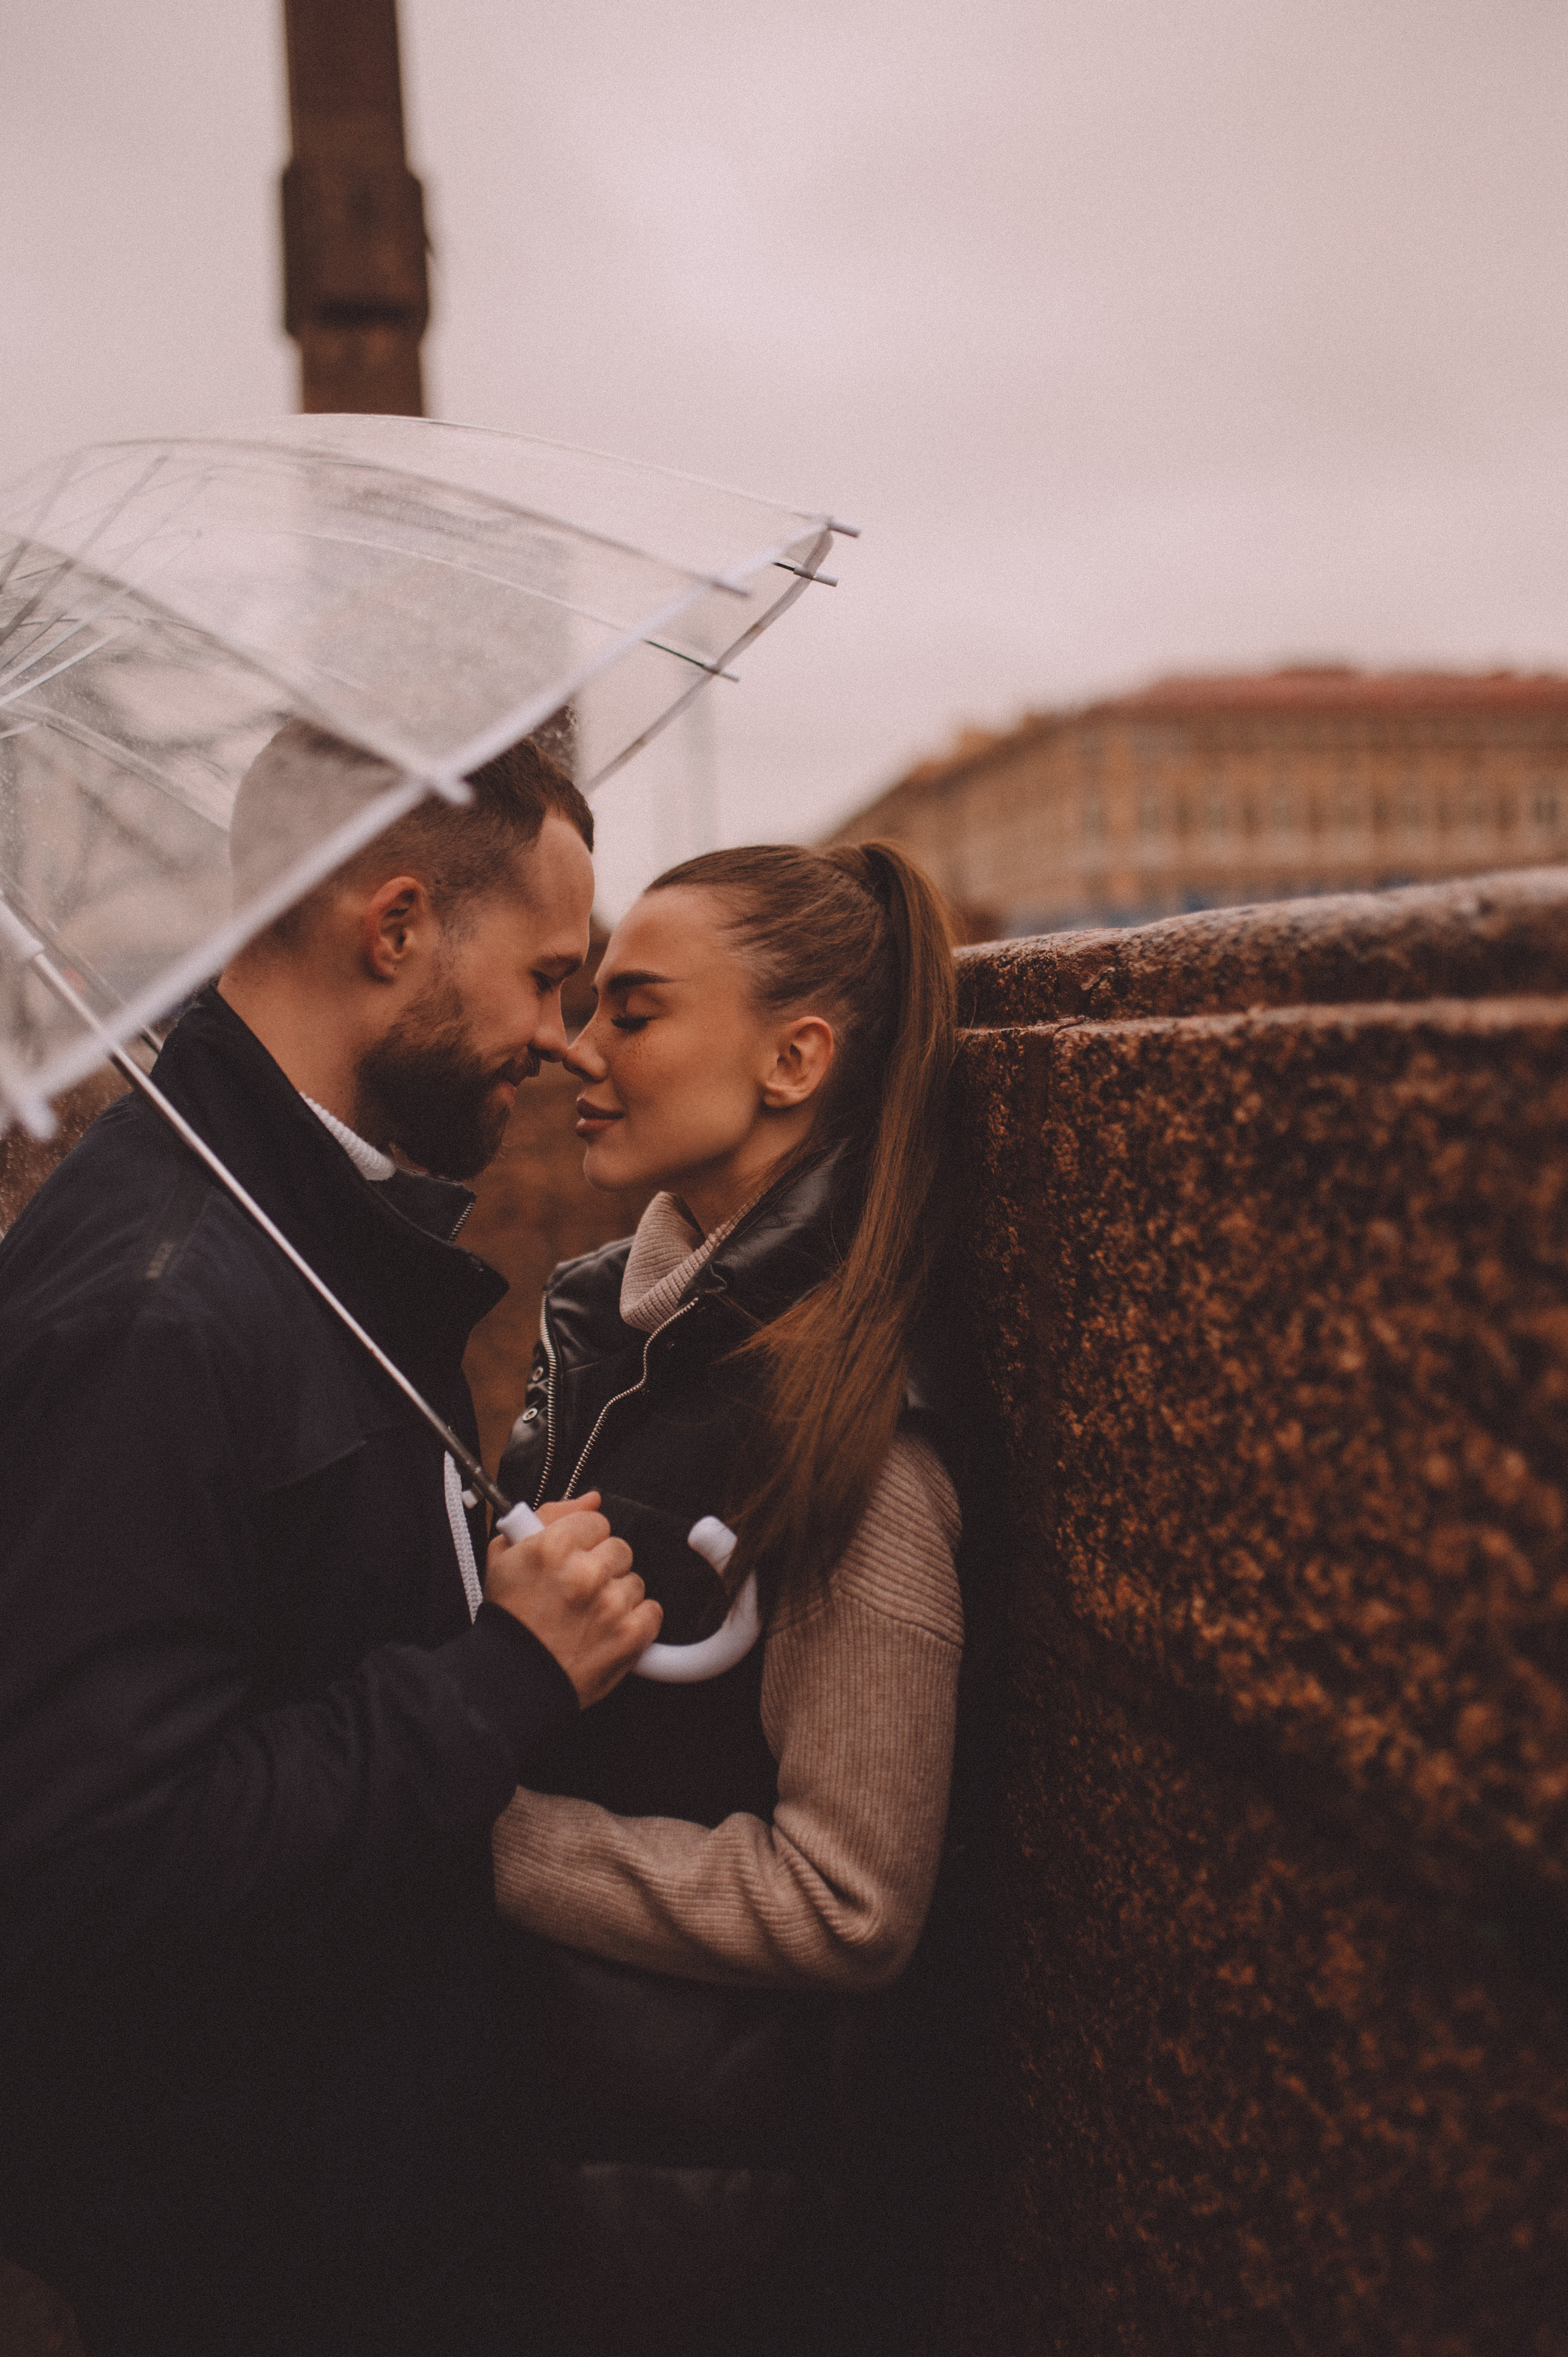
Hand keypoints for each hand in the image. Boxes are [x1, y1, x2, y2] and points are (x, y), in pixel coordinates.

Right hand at [484, 1492, 660, 1706]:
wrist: (512, 1680)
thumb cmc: (509, 1619)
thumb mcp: (507, 1555)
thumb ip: (549, 1515)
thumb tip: (591, 1500)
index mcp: (553, 1546)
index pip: (596, 1521)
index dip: (583, 1543)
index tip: (572, 1560)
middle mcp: (585, 1572)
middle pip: (619, 1549)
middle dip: (602, 1567)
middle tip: (577, 1591)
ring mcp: (611, 1605)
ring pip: (635, 1581)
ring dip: (616, 1596)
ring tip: (587, 1616)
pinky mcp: (630, 1635)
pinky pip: (652, 1611)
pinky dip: (635, 1622)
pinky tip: (607, 1631)